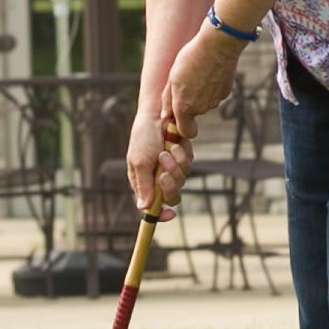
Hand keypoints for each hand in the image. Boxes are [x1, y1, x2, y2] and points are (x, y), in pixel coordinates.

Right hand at [125, 104, 188, 221]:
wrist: (158, 113)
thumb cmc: (143, 136)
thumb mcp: (139, 161)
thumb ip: (144, 185)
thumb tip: (143, 208)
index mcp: (143, 182)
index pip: (153, 207)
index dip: (161, 214)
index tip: (169, 215)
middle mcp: (157, 179)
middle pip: (172, 197)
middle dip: (170, 185)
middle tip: (163, 172)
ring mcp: (171, 168)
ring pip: (182, 179)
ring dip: (175, 164)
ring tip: (166, 149)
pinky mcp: (182, 157)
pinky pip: (188, 164)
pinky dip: (182, 154)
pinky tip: (175, 142)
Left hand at [164, 27, 242, 125]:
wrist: (217, 45)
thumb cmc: (191, 58)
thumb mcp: (172, 77)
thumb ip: (168, 99)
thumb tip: (166, 115)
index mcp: (184, 106)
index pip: (186, 132)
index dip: (182, 127)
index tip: (178, 116)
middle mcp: (201, 108)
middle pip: (194, 113)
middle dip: (190, 103)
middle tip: (187, 82)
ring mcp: (215, 101)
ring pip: (205, 103)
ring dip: (201, 93)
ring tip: (199, 73)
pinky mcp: (226, 92)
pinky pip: (216, 94)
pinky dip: (212, 87)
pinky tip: (210, 72)